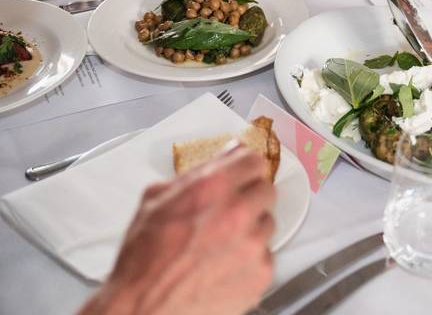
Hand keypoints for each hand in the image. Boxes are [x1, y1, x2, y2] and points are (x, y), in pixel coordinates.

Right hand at [80, 147, 276, 314]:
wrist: (143, 310)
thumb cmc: (143, 258)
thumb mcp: (155, 200)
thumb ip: (197, 172)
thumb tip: (228, 153)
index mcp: (212, 188)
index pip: (253, 161)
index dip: (244, 169)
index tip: (239, 177)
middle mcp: (238, 212)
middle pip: (266, 190)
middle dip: (249, 197)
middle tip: (227, 213)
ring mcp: (253, 244)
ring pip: (268, 222)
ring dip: (251, 228)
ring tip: (220, 245)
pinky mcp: (262, 272)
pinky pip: (267, 254)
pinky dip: (250, 258)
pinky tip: (224, 266)